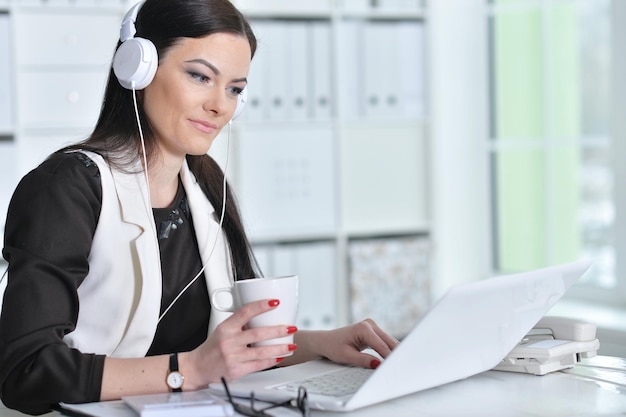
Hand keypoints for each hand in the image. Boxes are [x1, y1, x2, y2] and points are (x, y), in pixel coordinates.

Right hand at [181, 299, 296, 388]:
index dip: (261, 306)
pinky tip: (280, 357)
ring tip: (291, 345)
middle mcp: (229, 341)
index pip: (245, 312)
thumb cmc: (212, 348)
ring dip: (279, 348)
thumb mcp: (222, 330)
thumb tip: (262, 316)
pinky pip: (258, 365)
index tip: (275, 302)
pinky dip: (271, 361)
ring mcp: (233, 357)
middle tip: (291, 327)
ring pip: (261, 351)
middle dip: (278, 330)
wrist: (198, 368)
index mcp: (226, 327)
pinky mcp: (236, 370)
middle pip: (258, 333)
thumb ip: (239, 324)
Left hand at [289, 319, 398, 368]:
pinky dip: (388, 351)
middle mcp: (370, 324)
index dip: (389, 358)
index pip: (381, 345)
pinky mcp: (373, 332)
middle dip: (395, 355)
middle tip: (402, 368)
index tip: (396, 367)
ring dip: (393, 353)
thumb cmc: (332, 347)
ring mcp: (372, 326)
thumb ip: (364, 360)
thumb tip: (378, 365)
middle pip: (388, 342)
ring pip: (388, 342)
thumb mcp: (347, 356)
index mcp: (363, 328)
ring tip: (399, 366)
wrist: (325, 341)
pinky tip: (393, 361)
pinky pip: (384, 342)